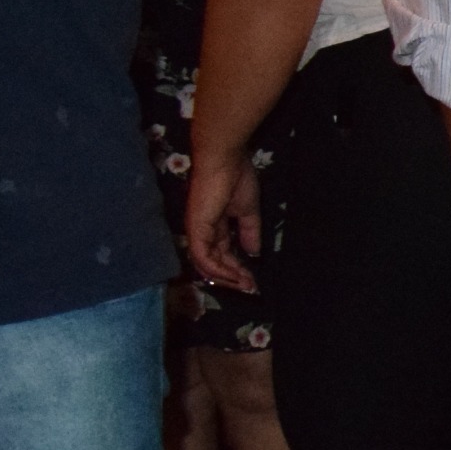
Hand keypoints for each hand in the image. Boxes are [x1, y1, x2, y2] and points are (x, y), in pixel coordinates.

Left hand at [184, 152, 261, 293]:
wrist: (225, 161)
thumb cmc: (236, 179)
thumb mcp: (248, 210)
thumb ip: (249, 231)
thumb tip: (254, 252)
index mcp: (213, 225)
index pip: (222, 253)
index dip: (237, 267)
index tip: (253, 279)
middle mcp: (202, 231)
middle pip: (214, 262)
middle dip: (233, 277)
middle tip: (251, 288)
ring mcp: (197, 231)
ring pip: (207, 263)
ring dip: (226, 277)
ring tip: (245, 284)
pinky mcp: (196, 230)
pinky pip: (203, 256)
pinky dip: (218, 269)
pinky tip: (234, 275)